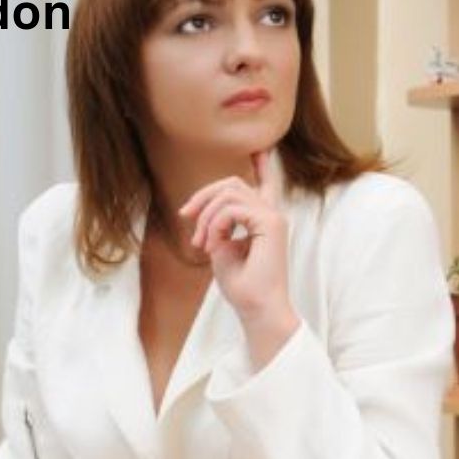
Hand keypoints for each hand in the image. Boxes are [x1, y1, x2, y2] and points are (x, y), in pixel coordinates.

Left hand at [179, 149, 300, 365]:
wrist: (257, 309)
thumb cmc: (241, 286)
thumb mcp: (222, 249)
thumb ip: (218, 226)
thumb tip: (211, 213)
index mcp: (263, 220)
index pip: (266, 185)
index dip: (263, 166)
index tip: (261, 149)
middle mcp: (271, 214)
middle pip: (232, 183)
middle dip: (203, 195)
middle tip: (185, 216)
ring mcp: (273, 217)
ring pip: (229, 193)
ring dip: (206, 216)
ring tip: (201, 244)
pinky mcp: (271, 223)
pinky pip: (232, 209)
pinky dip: (215, 225)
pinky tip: (212, 246)